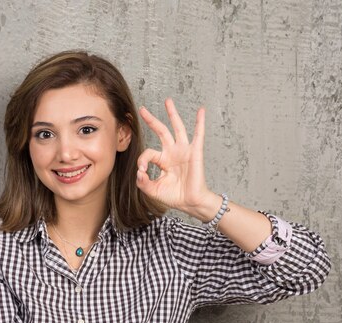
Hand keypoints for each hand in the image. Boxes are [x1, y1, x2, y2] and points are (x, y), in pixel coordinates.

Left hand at [137, 99, 219, 220]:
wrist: (190, 203)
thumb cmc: (174, 196)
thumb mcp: (153, 190)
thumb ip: (142, 182)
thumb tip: (140, 172)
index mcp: (163, 160)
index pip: (148, 153)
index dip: (142, 161)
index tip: (142, 172)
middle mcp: (172, 152)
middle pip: (161, 131)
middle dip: (151, 120)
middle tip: (142, 109)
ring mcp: (184, 151)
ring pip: (177, 128)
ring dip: (172, 114)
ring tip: (168, 101)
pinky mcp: (195, 152)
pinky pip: (198, 135)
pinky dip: (200, 122)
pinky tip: (201, 111)